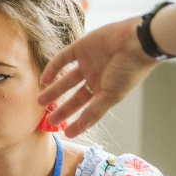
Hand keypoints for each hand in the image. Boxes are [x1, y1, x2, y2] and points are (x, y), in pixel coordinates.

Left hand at [37, 17, 157, 136]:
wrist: (137, 41)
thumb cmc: (128, 71)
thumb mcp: (111, 95)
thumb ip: (94, 112)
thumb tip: (78, 129)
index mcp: (107, 91)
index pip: (89, 109)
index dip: (78, 121)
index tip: (66, 133)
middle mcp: (97, 78)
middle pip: (75, 97)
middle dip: (63, 109)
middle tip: (48, 120)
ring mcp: (89, 63)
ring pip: (66, 79)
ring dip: (53, 90)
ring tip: (39, 101)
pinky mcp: (81, 47)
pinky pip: (63, 59)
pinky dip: (52, 68)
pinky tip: (43, 79)